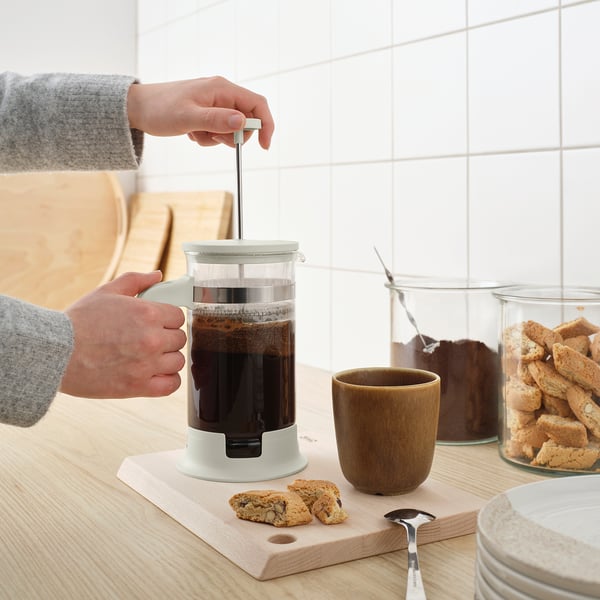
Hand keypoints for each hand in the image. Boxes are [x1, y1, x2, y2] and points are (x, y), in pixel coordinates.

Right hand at [61, 271, 185, 398]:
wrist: (55, 353)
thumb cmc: (79, 322)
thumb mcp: (107, 292)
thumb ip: (136, 281)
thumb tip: (157, 275)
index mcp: (147, 313)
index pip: (178, 316)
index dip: (168, 319)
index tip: (158, 323)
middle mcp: (152, 339)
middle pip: (180, 339)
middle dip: (167, 337)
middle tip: (149, 339)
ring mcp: (147, 364)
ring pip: (178, 361)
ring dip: (167, 359)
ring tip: (149, 356)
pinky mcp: (139, 386)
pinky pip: (172, 385)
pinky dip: (168, 380)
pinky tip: (157, 374)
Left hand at [127, 75, 273, 148]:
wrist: (137, 108)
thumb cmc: (160, 109)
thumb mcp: (189, 117)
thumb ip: (217, 120)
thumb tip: (243, 122)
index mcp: (222, 89)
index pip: (257, 104)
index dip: (265, 125)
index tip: (264, 146)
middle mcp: (222, 93)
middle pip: (246, 120)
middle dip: (233, 136)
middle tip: (213, 138)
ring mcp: (215, 103)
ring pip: (232, 129)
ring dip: (217, 138)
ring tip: (195, 133)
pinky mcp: (207, 113)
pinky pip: (218, 131)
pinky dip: (208, 137)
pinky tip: (191, 133)